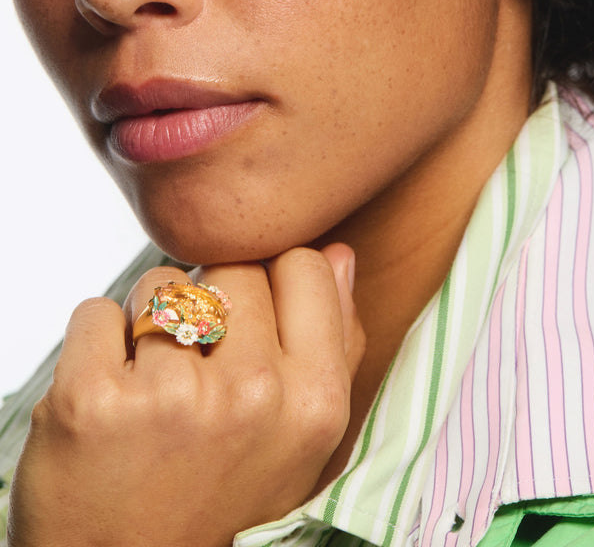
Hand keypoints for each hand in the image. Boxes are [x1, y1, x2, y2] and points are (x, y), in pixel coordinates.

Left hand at [7, 244, 363, 546]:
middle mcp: (251, 394)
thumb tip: (338, 253)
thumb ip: (333, 342)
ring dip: (148, 325)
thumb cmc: (218, 504)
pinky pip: (96, 311)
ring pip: (159, 284)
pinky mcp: (92, 399)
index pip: (302, 264)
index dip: (270, 291)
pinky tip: (107, 399)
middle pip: (231, 268)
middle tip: (195, 375)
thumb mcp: (299, 441)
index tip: (249, 335)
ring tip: (150, 392)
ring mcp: (170, 396)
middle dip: (209, 305)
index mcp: (314, 401)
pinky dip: (95, 345)